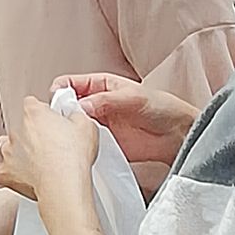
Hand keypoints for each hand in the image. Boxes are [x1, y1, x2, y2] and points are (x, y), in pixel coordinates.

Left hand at [0, 95, 98, 200]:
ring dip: (15, 151)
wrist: (62, 184)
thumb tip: (74, 116)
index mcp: (33, 112)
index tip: (52, 122)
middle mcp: (17, 129)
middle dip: (32, 134)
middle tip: (50, 146)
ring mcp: (9, 151)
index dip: (43, 113)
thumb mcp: (86, 125)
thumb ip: (76, 115)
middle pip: (20, 126)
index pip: (33, 105)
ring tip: (32, 160)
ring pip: (5, 145)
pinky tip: (6, 174)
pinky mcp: (6, 173)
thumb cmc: (72, 157)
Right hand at [51, 73, 195, 169]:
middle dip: (61, 113)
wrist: (178, 135)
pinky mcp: (105, 146)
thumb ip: (106, 101)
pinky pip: (86, 145)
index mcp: (100, 86)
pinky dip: (80, 148)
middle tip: (58, 123)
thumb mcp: (133, 98)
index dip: (61, 90)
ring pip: (75, 127)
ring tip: (66, 139)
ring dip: (69, 132)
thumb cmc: (161, 108)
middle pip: (69, 106)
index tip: (55, 100)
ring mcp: (100, 126)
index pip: (71, 84)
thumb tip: (81, 107)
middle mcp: (96, 105)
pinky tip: (80, 151)